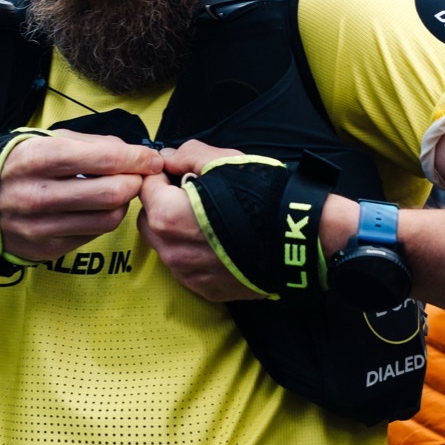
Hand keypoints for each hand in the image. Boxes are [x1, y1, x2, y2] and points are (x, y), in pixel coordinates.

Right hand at [0, 131, 163, 262]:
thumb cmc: (17, 165)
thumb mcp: (43, 140)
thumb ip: (89, 143)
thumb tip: (131, 152)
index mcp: (38, 159)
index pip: (104, 159)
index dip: (137, 158)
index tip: (151, 158)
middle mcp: (38, 195)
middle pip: (112, 193)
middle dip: (135, 182)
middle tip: (137, 176)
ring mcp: (41, 226)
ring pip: (108, 218)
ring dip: (123, 203)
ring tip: (117, 191)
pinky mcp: (46, 249)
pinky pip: (92, 234)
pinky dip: (103, 219)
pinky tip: (96, 208)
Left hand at [137, 140, 264, 304]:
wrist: (298, 236)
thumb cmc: (261, 196)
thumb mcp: (224, 160)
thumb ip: (187, 155)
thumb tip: (168, 158)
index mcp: (167, 216)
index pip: (146, 188)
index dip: (162, 176)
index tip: (179, 174)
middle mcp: (171, 250)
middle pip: (150, 220)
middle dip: (163, 205)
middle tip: (192, 196)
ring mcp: (188, 274)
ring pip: (167, 246)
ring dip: (177, 231)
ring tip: (209, 219)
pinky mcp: (206, 289)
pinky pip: (187, 267)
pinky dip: (194, 253)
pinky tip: (219, 242)